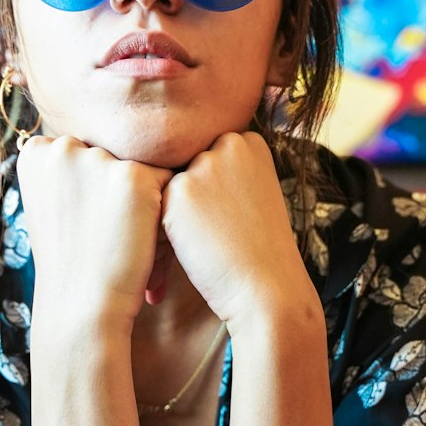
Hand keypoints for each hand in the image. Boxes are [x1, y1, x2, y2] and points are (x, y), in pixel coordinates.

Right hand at [16, 135, 172, 329]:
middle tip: (112, 234)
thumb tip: (101, 148)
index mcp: (37, 152)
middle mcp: (62, 147)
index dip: (95, 188)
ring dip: (146, 198)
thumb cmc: (72, 259)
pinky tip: (148, 238)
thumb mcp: (56, 205)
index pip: (86, 151)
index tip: (86, 222)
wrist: (81, 305)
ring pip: (140, 167)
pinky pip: (167, 181)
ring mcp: (98, 159)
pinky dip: (165, 209)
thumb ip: (72, 169)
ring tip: (133, 239)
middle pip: (113, 155)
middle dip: (121, 191)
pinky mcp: (133, 176)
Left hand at [160, 132, 313, 332]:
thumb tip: (188, 168)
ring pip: (173, 187)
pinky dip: (169, 229)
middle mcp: (228, 144)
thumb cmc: (260, 247)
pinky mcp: (179, 192)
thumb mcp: (254, 192)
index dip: (216, 190)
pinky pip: (159, 207)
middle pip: (190, 168)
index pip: (211, 156)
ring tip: (211, 238)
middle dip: (197, 197)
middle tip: (222, 229)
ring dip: (180, 212)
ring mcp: (203, 165)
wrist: (267, 284)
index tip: (234, 214)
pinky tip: (196, 246)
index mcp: (250, 140)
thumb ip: (226, 170)